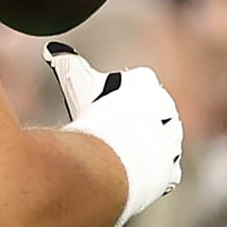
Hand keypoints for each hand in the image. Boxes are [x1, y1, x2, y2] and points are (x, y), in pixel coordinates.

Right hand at [44, 41, 181, 226]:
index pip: (129, 85)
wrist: (114, 156)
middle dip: (129, 123)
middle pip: (144, 113)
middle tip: (105, 135)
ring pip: (155, 141)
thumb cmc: (93, 115)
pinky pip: (161, 170)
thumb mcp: (77, 82)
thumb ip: (68, 63)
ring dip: (141, 148)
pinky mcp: (172, 168)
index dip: (110, 98)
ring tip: (116, 157)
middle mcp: (166, 106)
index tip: (99, 109)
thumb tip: (54, 51)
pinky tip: (130, 175)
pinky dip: (147, 174)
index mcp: (145, 82)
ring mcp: (172, 139)